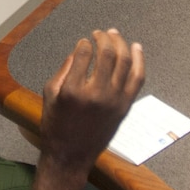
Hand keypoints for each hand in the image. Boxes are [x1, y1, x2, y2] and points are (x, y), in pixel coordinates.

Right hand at [39, 29, 145, 172]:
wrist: (70, 156)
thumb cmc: (56, 126)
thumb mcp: (50, 95)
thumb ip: (64, 70)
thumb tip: (79, 50)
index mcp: (73, 90)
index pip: (83, 53)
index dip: (84, 43)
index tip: (83, 41)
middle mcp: (96, 94)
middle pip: (107, 54)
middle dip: (104, 38)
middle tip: (101, 33)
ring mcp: (114, 100)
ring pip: (125, 62)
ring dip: (121, 44)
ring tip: (115, 35)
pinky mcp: (125, 107)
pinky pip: (137, 78)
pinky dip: (139, 60)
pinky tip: (136, 48)